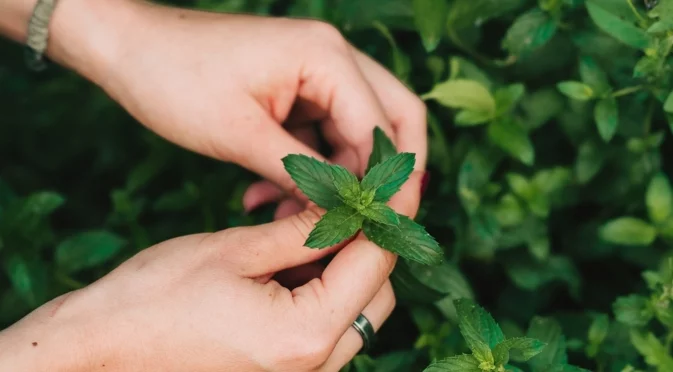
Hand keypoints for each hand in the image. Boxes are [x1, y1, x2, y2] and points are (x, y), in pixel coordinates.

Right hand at [0, 177, 421, 371]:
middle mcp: (314, 366)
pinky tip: (291, 262)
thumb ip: (303, 231)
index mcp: (305, 333)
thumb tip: (348, 205)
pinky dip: (322, 293)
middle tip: (342, 203)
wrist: (101, 349)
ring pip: (356, 315)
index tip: (390, 183)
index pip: (374, 265)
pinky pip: (327, 330)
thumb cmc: (154, 298)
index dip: (387, 217)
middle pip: (376, 296)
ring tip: (306, 230)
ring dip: (344, 270)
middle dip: (368, 246)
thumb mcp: (234, 250)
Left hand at [35, 0, 427, 218]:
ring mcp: (316, 73)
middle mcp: (333, 58)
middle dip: (382, 177)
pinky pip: (322, 135)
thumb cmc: (175, 79)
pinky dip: (308, 169)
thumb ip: (302, 174)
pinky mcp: (297, 90)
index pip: (382, 128)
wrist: (129, 50)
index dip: (386, 184)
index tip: (378, 230)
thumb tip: (344, 214)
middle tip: (368, 224)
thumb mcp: (241, 135)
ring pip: (356, 134)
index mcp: (326, 57)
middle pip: (392, 121)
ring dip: (335, 179)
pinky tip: (270, 196)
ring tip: (291, 216)